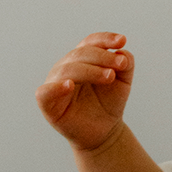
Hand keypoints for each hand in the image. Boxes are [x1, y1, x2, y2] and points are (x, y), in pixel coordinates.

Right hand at [36, 32, 133, 151]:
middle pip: (80, 54)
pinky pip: (45, 92)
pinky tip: (69, 85)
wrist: (104, 131)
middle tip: (121, 65)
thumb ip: (126, 64)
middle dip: (102, 57)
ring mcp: (54, 83)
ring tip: (109, 76)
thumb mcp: (123, 82)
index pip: (90, 42)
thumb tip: (122, 52)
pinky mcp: (47, 103)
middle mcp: (65, 67)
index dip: (105, 39)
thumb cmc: (109, 103)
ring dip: (90, 70)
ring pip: (67, 70)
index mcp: (81, 58)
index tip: (122, 41)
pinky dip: (56, 87)